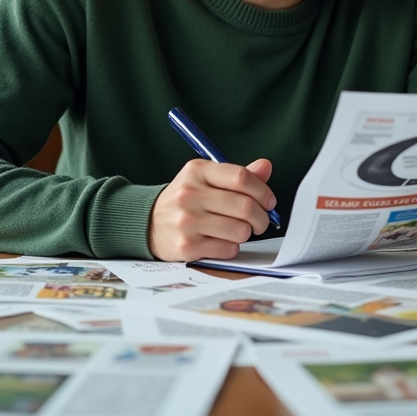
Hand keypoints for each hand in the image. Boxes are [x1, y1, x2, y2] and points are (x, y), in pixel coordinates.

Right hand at [148, 158, 275, 260]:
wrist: (148, 223)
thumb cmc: (185, 200)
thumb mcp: (205, 179)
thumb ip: (236, 175)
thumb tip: (266, 166)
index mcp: (197, 171)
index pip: (241, 177)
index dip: (263, 191)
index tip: (269, 201)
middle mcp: (190, 194)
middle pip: (245, 206)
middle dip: (262, 217)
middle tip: (261, 221)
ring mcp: (187, 221)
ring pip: (240, 230)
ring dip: (246, 233)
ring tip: (236, 230)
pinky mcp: (187, 246)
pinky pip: (228, 249)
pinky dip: (232, 247)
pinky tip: (221, 241)